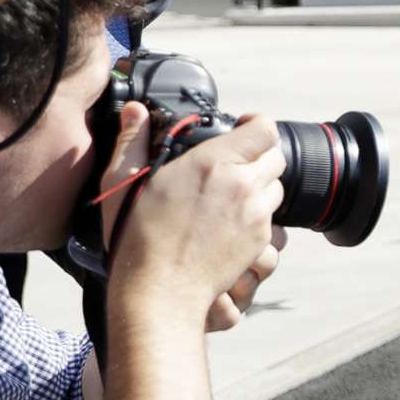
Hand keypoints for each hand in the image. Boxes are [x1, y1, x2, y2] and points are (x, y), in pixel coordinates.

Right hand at [101, 107, 286, 324]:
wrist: (160, 289)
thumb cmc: (137, 237)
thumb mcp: (123, 183)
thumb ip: (133, 140)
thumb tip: (135, 110)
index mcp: (214, 163)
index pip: (264, 129)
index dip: (256, 125)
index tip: (243, 129)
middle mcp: (243, 185)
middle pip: (276, 157)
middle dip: (259, 157)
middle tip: (234, 165)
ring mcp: (255, 215)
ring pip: (277, 188)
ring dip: (261, 187)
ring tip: (231, 195)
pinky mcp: (259, 241)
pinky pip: (273, 220)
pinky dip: (259, 217)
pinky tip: (231, 222)